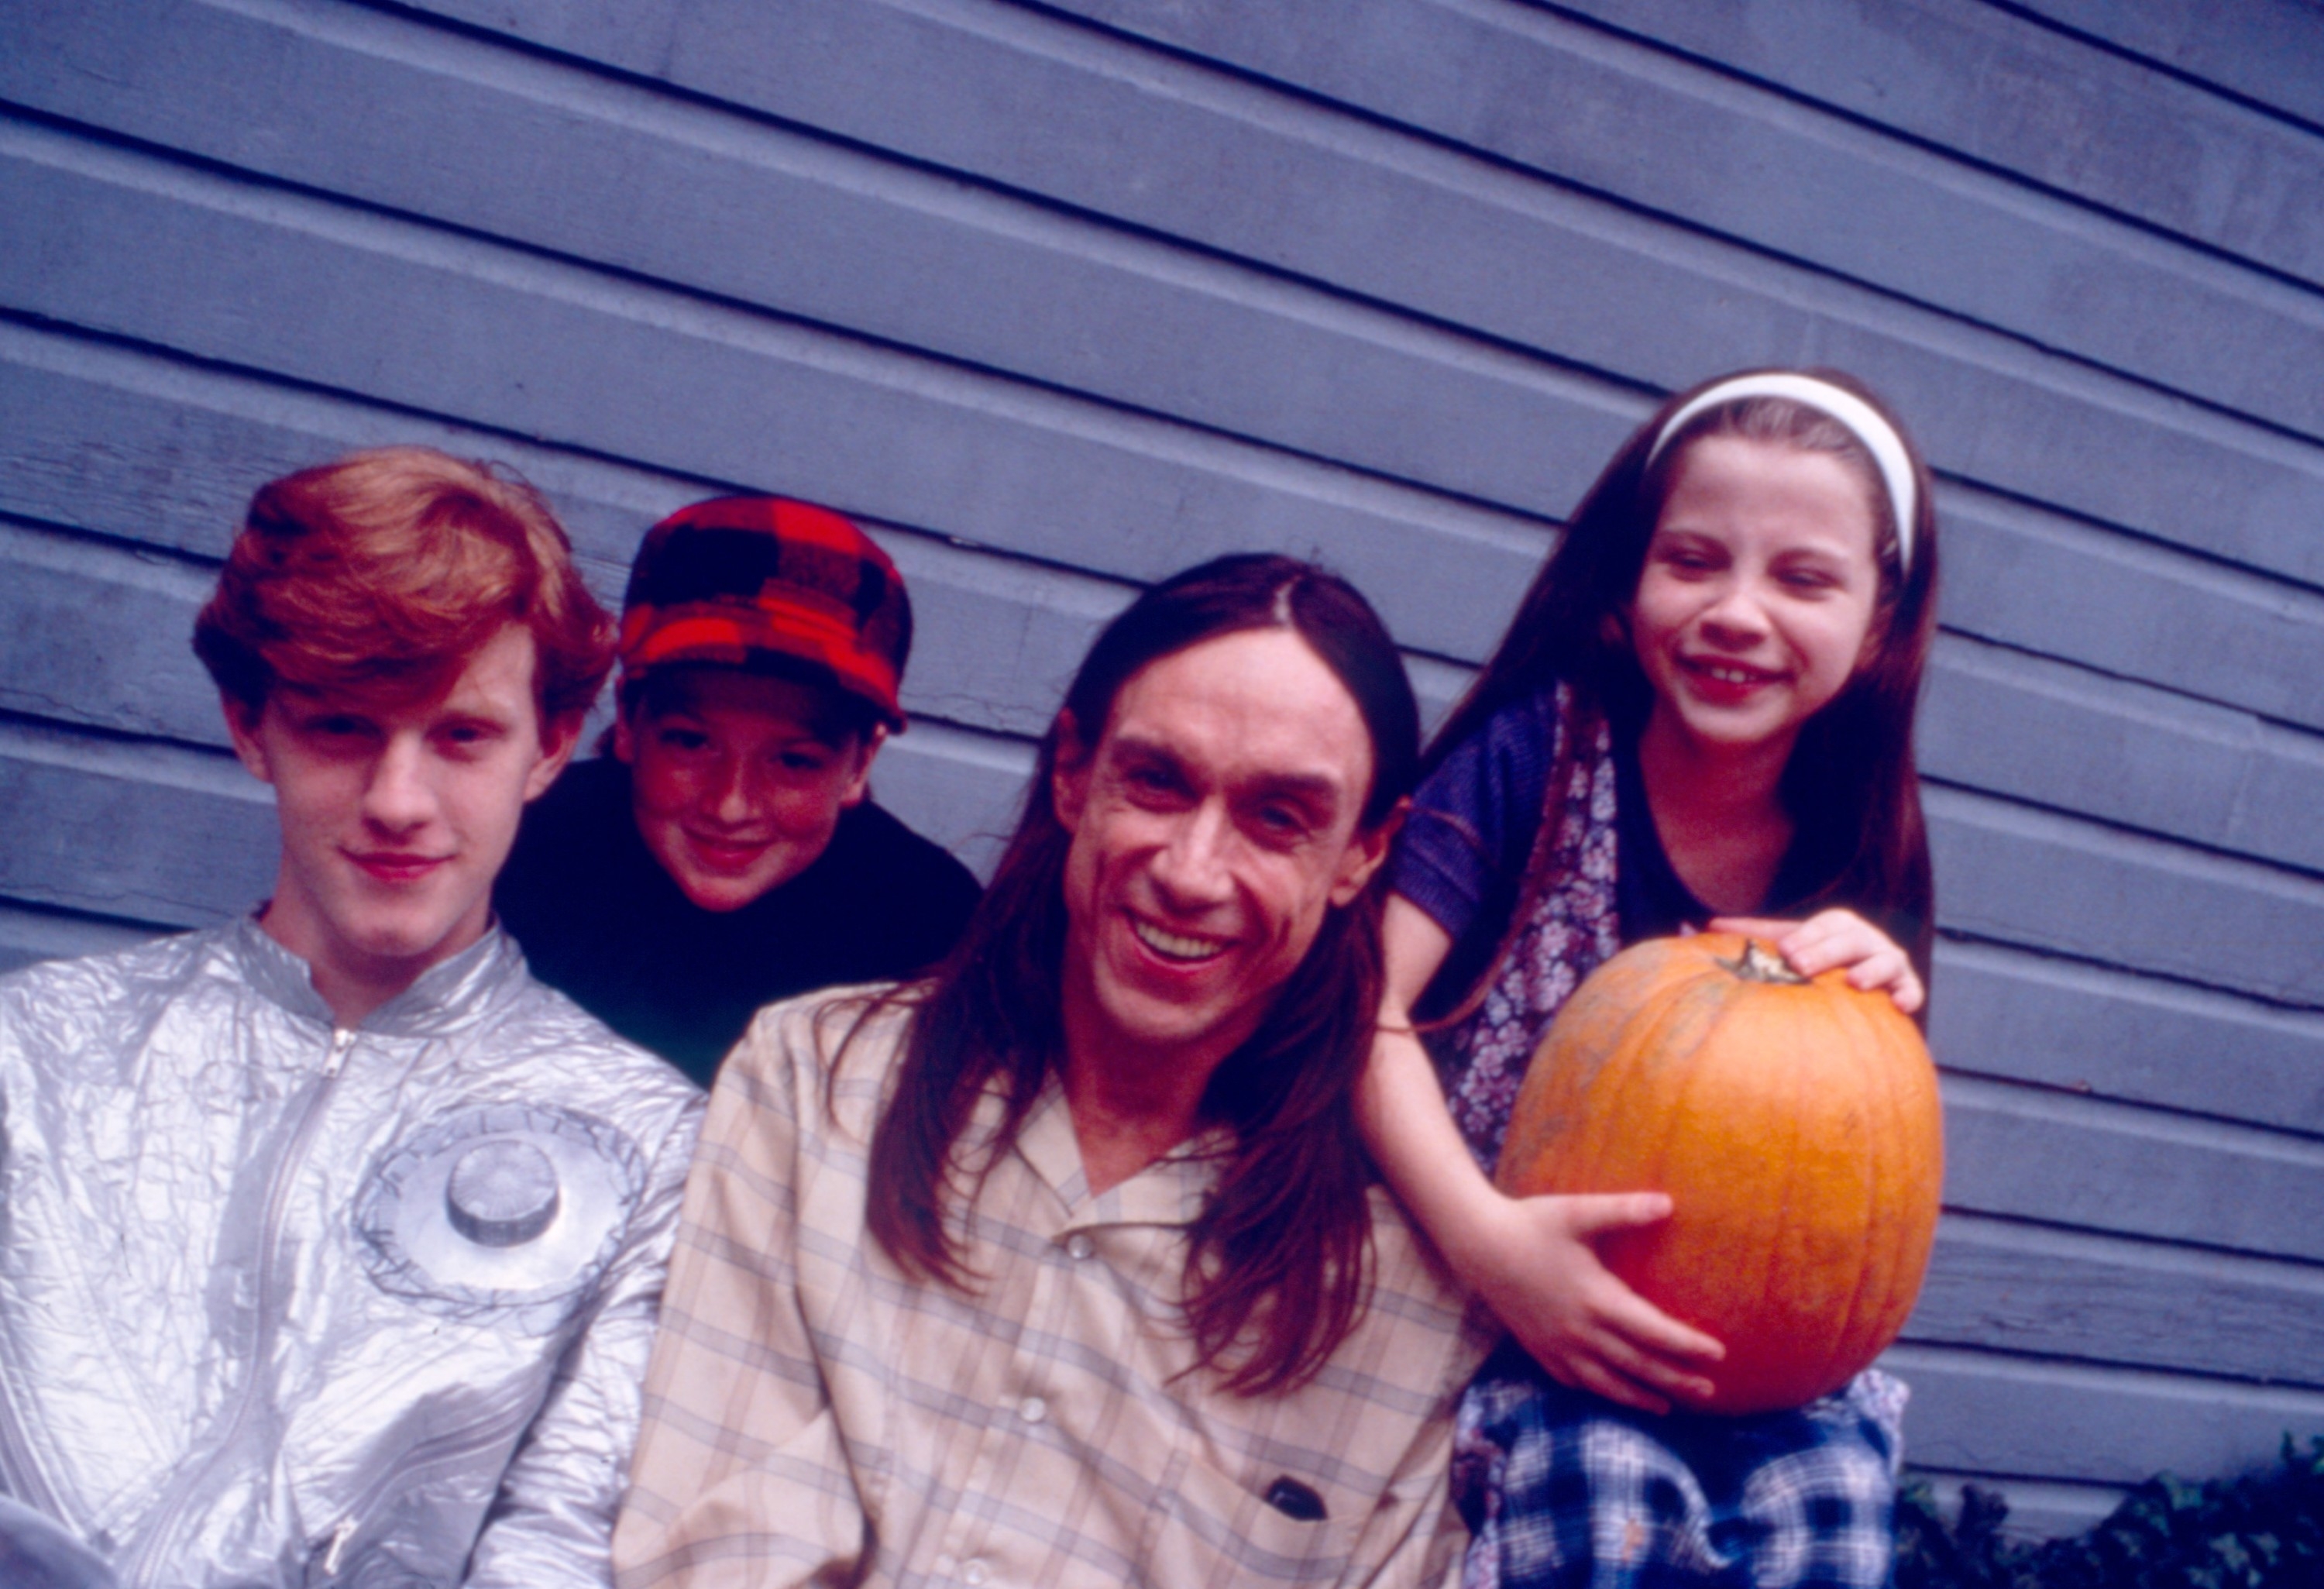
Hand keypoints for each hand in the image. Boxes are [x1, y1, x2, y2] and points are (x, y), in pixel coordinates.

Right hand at [1456, 1188, 1723, 1413]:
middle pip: (1638, 1364)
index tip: (1718, 1354)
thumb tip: (1669, 1203)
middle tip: (1709, 1391)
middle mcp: (1580, 1330)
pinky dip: (1601, 1391)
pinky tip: (1614, 1393)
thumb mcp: (1578, 1212)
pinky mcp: (1539, 1349)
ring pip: (1607, 1382)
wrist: (1478, 1245)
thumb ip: (1624, 1211)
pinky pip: (1575, 1381)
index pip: (1653, 1331)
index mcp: (1596, 1298)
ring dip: (1641, 1396)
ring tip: (1669, 1406)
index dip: (1687, 1345)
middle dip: (1676, 1379)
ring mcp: (1557, 1345)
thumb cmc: (1531, 1223)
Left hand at [1708, 908, 1923, 1014]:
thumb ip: (1747, 937)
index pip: (1823, 925)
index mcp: (1836, 925)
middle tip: (1801, 967)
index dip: (1806, 936)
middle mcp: (1865, 938)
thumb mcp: (1784, 947)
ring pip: (1886, 959)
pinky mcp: (1905, 987)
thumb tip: (1694, 926)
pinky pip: (1912, 989)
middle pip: (1851, 938)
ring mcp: (1888, 961)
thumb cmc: (1811, 964)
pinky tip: (1900, 1005)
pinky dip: (1909, 994)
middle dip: (1827, 951)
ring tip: (1854, 981)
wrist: (1854, 992)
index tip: (1786, 952)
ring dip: (1872, 969)